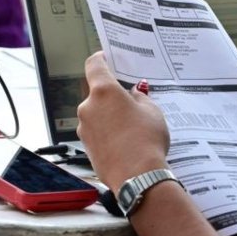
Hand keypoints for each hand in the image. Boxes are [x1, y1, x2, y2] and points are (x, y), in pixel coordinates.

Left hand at [77, 53, 169, 191]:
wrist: (138, 177)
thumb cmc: (146, 141)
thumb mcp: (152, 112)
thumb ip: (140, 98)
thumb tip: (134, 94)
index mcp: (103, 91)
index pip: (94, 65)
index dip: (100, 59)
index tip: (106, 58)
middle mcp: (88, 107)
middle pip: (96, 93)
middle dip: (112, 96)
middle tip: (131, 102)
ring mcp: (84, 128)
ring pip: (96, 114)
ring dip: (109, 116)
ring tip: (131, 128)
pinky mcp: (86, 146)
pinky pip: (96, 132)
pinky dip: (106, 132)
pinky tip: (124, 142)